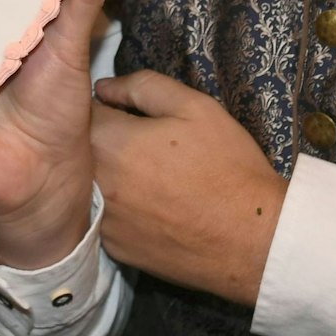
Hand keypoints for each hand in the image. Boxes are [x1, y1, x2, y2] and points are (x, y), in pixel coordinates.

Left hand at [92, 71, 284, 308]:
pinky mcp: (114, 249)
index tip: (125, 111)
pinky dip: (118, 208)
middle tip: (139, 143)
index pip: (82, 110)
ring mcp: (102, 220)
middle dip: (104, 140)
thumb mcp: (194, 107)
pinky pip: (105, 217)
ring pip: (91, 184)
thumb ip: (142, 86)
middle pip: (82, 150)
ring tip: (146, 175)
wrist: (252, 239)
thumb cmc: (226, 165)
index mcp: (109, 141)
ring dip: (109, 175)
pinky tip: (149, 207)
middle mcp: (94, 181)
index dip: (104, 106)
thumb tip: (104, 87)